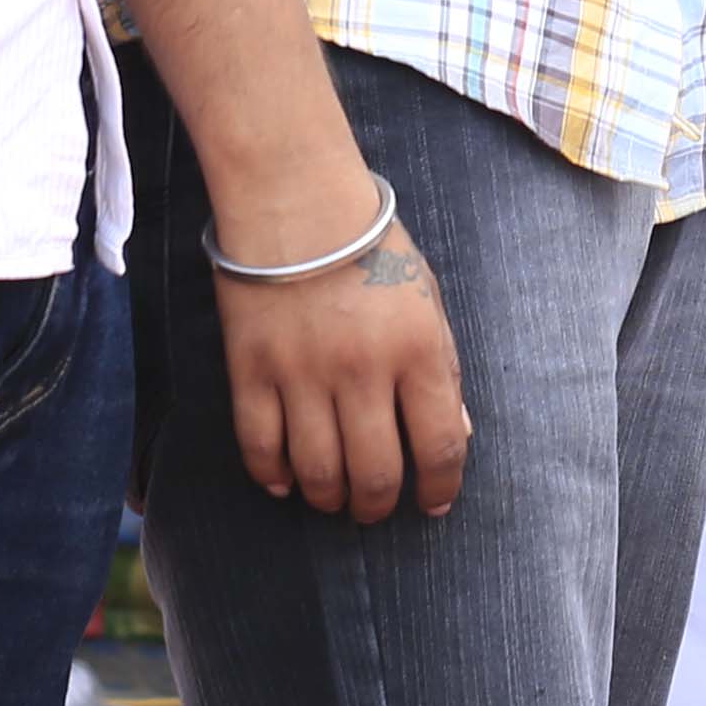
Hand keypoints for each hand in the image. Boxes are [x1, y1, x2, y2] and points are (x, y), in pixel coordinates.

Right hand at [206, 165, 468, 523]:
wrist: (295, 197)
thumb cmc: (371, 247)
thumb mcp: (426, 298)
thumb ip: (443, 368)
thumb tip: (454, 435)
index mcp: (417, 348)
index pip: (438, 445)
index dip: (440, 486)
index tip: (433, 502)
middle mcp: (362, 368)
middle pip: (374, 473)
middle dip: (377, 505)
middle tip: (374, 507)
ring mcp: (302, 372)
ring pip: (317, 471)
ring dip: (328, 497)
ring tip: (333, 496)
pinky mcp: (251, 369)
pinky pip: (259, 446)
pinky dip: (272, 474)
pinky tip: (285, 480)